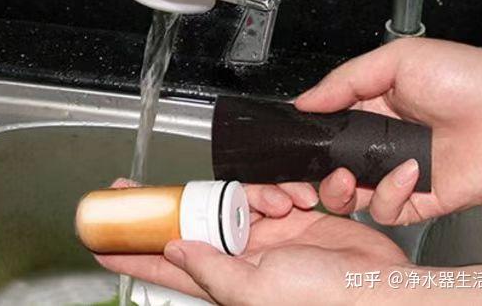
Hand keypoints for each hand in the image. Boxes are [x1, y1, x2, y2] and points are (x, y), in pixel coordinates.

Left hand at [96, 180, 407, 304]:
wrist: (381, 287)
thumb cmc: (325, 300)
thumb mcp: (256, 289)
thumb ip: (210, 269)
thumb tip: (172, 252)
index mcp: (224, 276)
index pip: (163, 261)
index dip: (130, 246)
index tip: (100, 230)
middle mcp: (241, 255)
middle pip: (200, 215)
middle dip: (199, 197)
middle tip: (195, 186)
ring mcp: (269, 236)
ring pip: (241, 195)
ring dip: (261, 191)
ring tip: (288, 204)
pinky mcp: (296, 219)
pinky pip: (280, 189)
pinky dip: (293, 188)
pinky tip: (310, 199)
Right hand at [296, 37, 481, 225]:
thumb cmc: (465, 75)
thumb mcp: (395, 61)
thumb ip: (344, 80)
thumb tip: (304, 101)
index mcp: (370, 112)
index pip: (327, 135)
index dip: (311, 145)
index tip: (301, 147)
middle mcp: (382, 146)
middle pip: (334, 173)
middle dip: (322, 178)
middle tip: (329, 169)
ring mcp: (400, 174)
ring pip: (354, 199)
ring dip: (345, 193)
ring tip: (353, 174)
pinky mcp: (422, 198)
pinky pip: (389, 211)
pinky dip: (389, 196)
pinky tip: (408, 172)